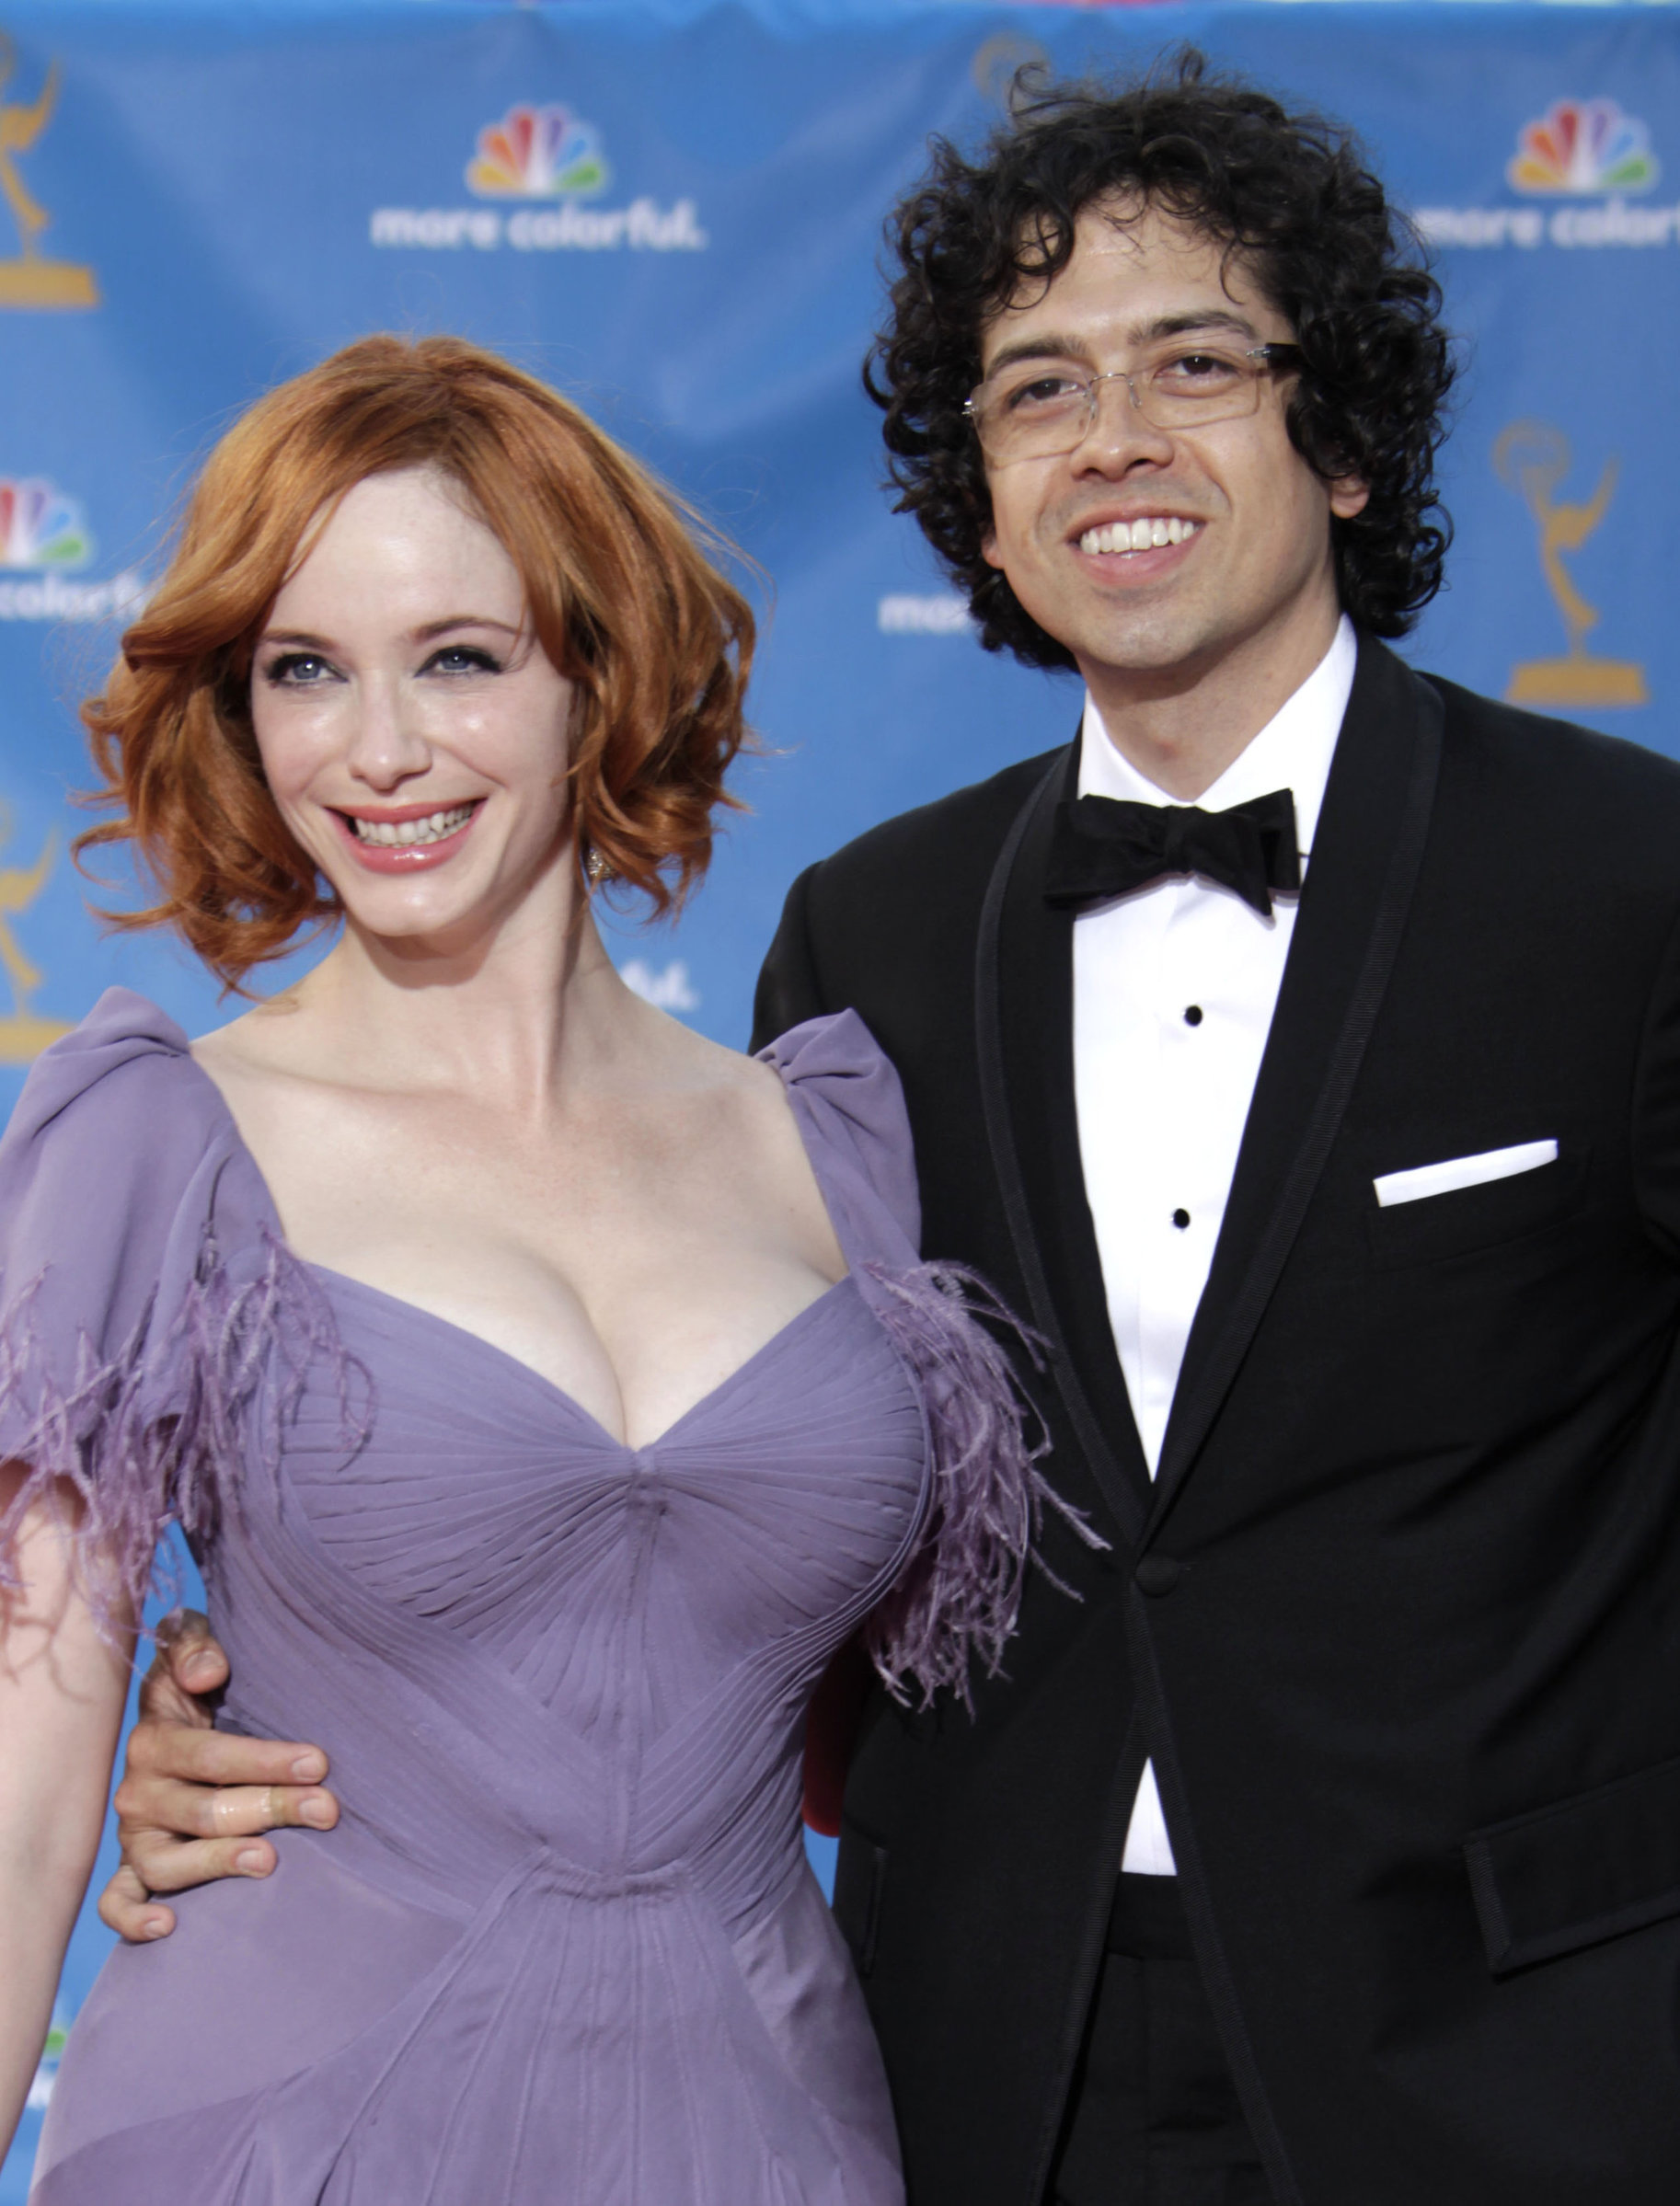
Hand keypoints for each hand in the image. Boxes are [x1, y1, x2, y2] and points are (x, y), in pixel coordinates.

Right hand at [98, 1611, 337, 1942]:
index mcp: (154, 1740)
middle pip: (203, 1811)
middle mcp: (140, 1792)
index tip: (318, 1763)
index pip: (210, 1756)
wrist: (173, 1723)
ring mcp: (136, 1836)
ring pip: (167, 1863)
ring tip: (269, 1861)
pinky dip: (134, 1918)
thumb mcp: (191, 1649)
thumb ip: (194, 1645)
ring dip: (218, 1863)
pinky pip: (118, 1902)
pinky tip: (169, 1926)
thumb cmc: (196, 1687)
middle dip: (269, 1807)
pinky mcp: (133, 1869)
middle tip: (324, 1809)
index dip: (263, 1760)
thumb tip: (207, 1670)